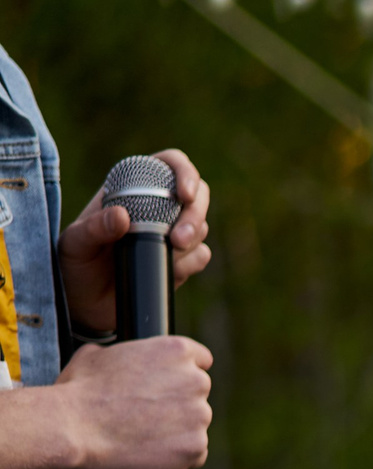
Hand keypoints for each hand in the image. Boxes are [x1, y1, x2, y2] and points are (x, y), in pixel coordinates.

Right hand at [38, 336, 212, 468]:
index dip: (181, 374)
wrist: (70, 428)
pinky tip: (148, 451)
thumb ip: (123, 353)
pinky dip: (176, 456)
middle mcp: (195, 381)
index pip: (200, 360)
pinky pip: (194, 452)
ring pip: (194, 425)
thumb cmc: (78, 391)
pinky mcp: (195, 447)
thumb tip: (115, 356)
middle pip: (197, 394)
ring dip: (176, 430)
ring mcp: (199, 415)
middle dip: (176, 404)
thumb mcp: (96, 354)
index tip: (170, 386)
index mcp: (176, 351)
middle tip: (144, 414)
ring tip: (140, 434)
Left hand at [59, 149, 213, 333]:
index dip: (184, 172)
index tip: (184, 194)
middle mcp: (158, 208)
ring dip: (192, 240)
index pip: (169, 164)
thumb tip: (122, 216)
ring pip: (201, 226)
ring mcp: (171, 234)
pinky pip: (201, 255)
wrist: (86, 303)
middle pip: (198, 194)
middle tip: (180, 239)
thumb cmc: (75, 266)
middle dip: (195, 215)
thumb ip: (93, 228)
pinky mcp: (181, 261)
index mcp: (131, 189)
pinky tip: (172, 270)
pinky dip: (192, 262)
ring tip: (171, 253)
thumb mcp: (74, 244)